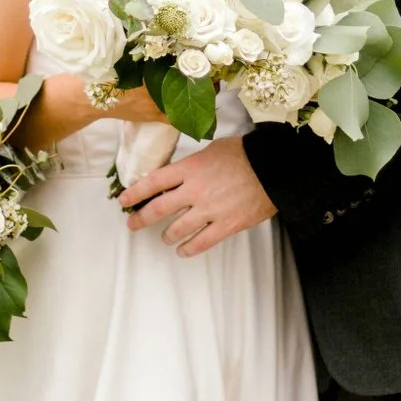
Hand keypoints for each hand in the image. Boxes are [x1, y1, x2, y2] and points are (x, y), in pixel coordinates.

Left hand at [116, 134, 273, 256]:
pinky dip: (188, 249)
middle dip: (140, 219)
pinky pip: (200, 243)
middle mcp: (195, 191)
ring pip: (176, 230)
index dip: (134, 193)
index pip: (153, 182)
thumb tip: (177, 174)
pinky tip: (182, 250)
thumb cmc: (246, 154)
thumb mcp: (212, 150)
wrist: (277, 168)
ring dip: (167, 235)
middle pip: (158, 209)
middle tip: (132, 224)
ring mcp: (210, 210)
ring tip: (165, 237)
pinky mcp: (226, 225)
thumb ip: (191, 165)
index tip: (123, 200)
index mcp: (190, 169)